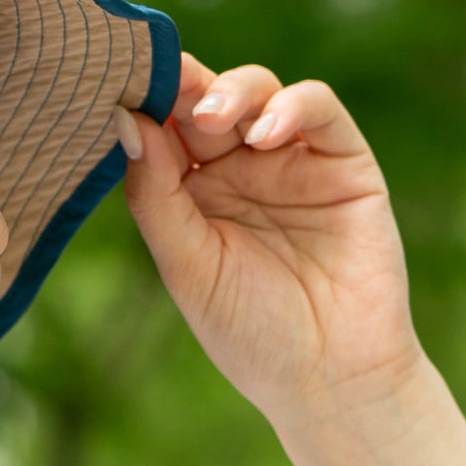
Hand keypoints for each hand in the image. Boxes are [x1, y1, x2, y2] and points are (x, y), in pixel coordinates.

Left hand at [117, 53, 419, 428]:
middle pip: (206, 99)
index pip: (162, 129)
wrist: (332, 380)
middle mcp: (238, 169)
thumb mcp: (189, 267)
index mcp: (190, 194)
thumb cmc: (252, 334)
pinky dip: (291, 107)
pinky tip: (264, 135)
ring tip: (214, 118)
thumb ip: (157, 196)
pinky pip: (318, 110)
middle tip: (166, 86)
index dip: (144, 102)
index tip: (121, 86)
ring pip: (259, 92)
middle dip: (184, 86)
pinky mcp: (344, 161)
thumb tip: (127, 122)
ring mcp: (291, 161)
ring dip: (233, 91)